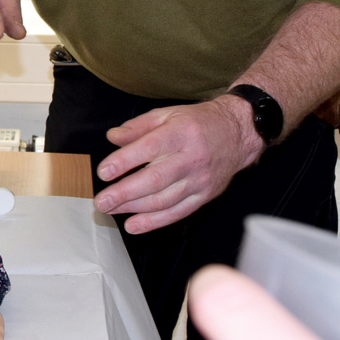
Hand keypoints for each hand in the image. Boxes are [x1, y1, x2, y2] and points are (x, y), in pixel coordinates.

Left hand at [94, 98, 263, 233]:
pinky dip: (154, 222)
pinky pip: (177, 212)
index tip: (103, 172)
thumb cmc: (197, 123)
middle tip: (101, 201)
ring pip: (163, 199)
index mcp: (180, 133)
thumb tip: (113, 137)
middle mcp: (191, 158)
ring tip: (110, 210)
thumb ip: (138, 126)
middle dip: (124, 193)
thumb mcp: (168, 114)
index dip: (125, 161)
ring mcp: (199, 180)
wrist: (237, 134)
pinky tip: (133, 225)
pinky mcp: (204, 196)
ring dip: (134, 208)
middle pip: (154, 179)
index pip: (149, 148)